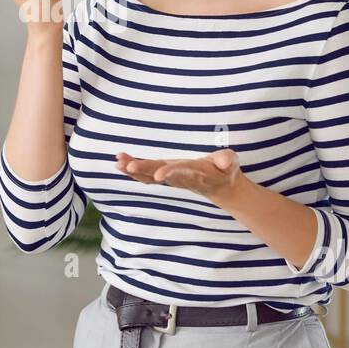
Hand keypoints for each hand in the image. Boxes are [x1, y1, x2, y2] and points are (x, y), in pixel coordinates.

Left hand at [115, 148, 244, 200]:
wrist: (220, 187)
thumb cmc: (225, 171)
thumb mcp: (231, 163)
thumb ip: (227, 160)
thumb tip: (225, 161)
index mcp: (196, 171)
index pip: (181, 171)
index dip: (169, 172)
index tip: (158, 175)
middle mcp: (180, 176)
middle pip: (160, 172)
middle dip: (144, 170)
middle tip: (128, 165)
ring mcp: (171, 178)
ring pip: (149, 175)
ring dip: (133, 169)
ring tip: (118, 162)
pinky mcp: (166, 176)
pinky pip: (147, 175)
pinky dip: (133, 170)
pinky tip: (120, 163)